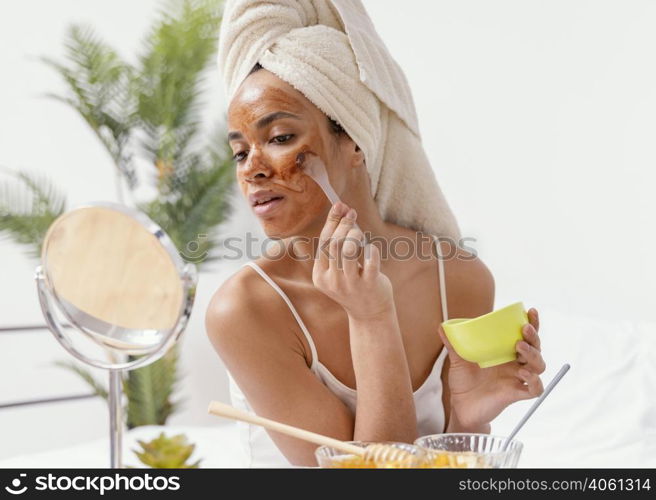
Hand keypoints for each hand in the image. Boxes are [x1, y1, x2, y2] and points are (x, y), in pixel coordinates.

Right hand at [312, 202, 393, 319]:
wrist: (369, 313)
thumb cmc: (354, 283)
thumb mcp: (338, 268)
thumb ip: (337, 244)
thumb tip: (341, 210)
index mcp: (320, 275)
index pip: (323, 242)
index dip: (332, 222)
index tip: (341, 206)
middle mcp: (332, 281)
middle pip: (334, 244)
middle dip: (344, 225)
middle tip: (353, 214)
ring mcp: (349, 284)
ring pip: (348, 250)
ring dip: (355, 234)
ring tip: (360, 233)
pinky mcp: (368, 286)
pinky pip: (370, 262)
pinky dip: (371, 250)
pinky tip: (372, 249)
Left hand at [439, 308, 545, 430]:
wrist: (460, 406)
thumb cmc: (463, 381)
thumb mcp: (457, 360)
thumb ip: (452, 343)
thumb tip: (442, 326)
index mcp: (505, 352)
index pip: (524, 336)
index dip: (532, 323)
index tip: (530, 311)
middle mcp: (514, 364)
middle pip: (535, 348)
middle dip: (533, 337)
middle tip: (524, 329)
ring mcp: (516, 379)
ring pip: (538, 366)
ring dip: (533, 355)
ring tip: (519, 347)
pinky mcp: (515, 394)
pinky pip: (535, 389)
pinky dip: (535, 381)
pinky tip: (525, 374)